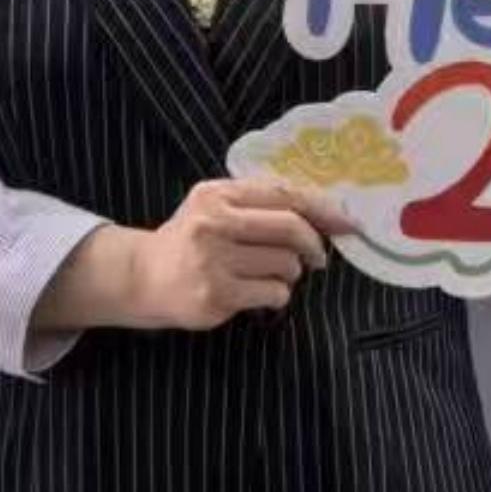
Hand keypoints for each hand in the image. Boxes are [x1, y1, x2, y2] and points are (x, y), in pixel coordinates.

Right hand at [126, 175, 334, 329]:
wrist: (142, 276)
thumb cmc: (190, 240)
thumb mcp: (216, 208)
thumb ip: (260, 204)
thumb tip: (327, 214)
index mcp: (218, 194)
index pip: (284, 194)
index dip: (323, 208)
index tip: (348, 223)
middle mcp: (214, 222)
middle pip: (291, 228)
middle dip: (314, 246)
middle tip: (317, 259)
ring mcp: (213, 260)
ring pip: (286, 264)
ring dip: (289, 274)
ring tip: (267, 275)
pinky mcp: (216, 294)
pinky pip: (274, 294)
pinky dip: (276, 296)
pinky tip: (256, 294)